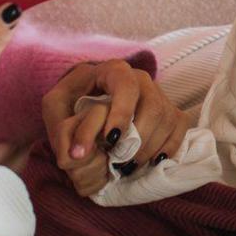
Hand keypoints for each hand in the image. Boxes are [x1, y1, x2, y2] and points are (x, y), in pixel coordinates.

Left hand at [41, 59, 190, 197]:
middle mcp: (141, 78)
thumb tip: (76, 155)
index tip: (110, 140)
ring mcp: (158, 94)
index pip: (126, 85)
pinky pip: (180, 127)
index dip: (122, 113)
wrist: (87, 104)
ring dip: (149, 148)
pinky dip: (168, 147)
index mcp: (113, 70)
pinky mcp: (170, 111)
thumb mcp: (54, 108)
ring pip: (167, 118)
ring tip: (127, 165)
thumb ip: (59, 128)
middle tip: (117, 161)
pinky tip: (150, 160)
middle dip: (136, 140)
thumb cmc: (71, 103)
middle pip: (153, 106)